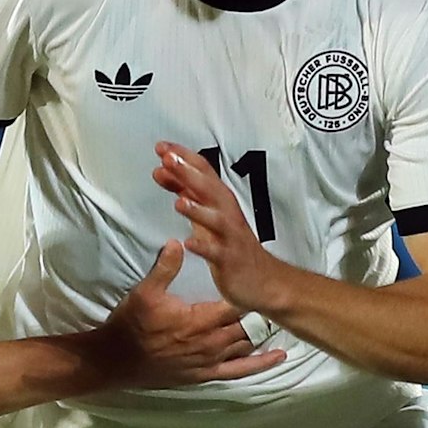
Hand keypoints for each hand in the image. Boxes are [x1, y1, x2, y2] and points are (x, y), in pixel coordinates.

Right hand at [91, 241, 284, 387]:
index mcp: (200, 319)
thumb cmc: (132, 324)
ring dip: (263, 334)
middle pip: (247, 326)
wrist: (117, 360)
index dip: (250, 293)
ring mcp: (210, 361)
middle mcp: (211, 342)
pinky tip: (278, 357)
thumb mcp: (145, 291)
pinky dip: (260, 363)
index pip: (236, 304)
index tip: (262, 281)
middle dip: (261, 313)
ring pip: (246, 346)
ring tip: (280, 320)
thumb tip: (179, 241)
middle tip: (276, 299)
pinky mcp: (206, 374)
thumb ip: (166, 267)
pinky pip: (239, 371)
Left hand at [152, 142, 292, 313]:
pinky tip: (190, 243)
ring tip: (178, 201)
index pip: (203, 172)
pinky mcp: (231, 260)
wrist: (265, 281)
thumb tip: (164, 171)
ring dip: (198, 209)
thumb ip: (185, 192)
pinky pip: (217, 253)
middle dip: (189, 173)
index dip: (184, 158)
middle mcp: (227, 215)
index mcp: (220, 202)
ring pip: (216, 219)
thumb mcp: (206, 215)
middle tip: (168, 159)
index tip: (162, 147)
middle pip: (209, 189)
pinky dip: (204, 247)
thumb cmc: (233, 245)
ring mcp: (230, 237)